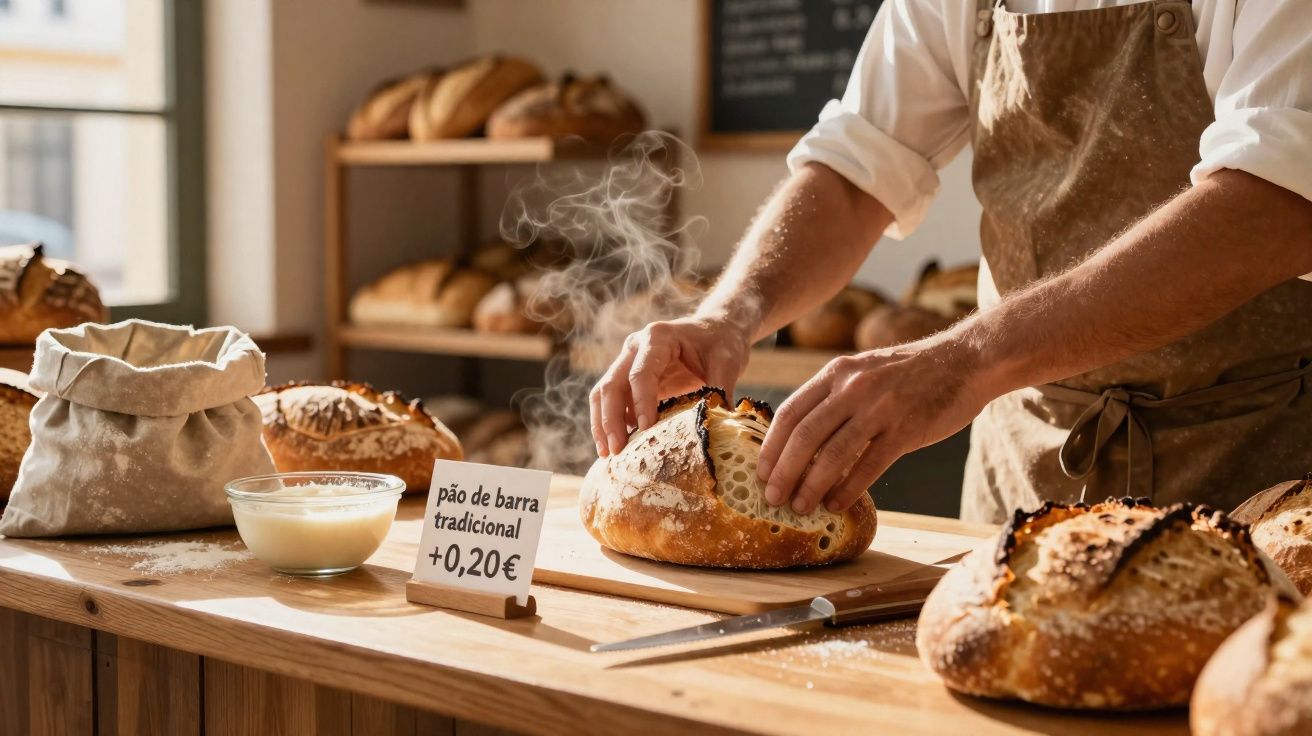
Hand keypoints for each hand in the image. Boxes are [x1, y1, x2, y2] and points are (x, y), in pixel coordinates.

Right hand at [590, 314, 750, 456]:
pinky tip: (617, 447)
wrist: (716, 329)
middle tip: (617, 449)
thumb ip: (721, 392)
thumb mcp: (727, 363)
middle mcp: (636, 347)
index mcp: (658, 337)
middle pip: (612, 384)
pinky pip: (612, 401)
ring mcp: (629, 361)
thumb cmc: (721, 343)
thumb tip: (720, 430)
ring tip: (607, 454)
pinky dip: (610, 423)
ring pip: (604, 393)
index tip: (646, 429)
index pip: (641, 373)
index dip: (641, 402)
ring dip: (603, 423)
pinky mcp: (630, 379)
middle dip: (610, 418)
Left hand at [757, 331, 992, 513]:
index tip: (760, 471)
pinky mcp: (906, 429)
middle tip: (772, 497)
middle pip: (804, 436)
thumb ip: (833, 396)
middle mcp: (853, 388)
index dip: (771, 445)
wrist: (964, 360)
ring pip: (833, 454)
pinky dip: (847, 489)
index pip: (790, 412)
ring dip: (811, 486)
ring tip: (800, 507)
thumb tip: (801, 438)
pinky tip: (836, 504)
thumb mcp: (863, 371)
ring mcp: (880, 408)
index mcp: (836, 373)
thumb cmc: (909, 373)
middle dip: (784, 471)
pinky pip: (868, 466)